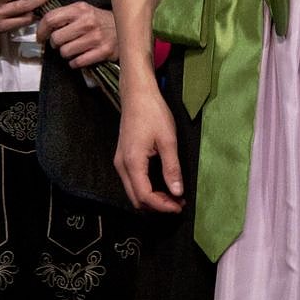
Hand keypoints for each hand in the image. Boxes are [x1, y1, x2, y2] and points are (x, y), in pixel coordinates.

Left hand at [39, 3, 117, 67]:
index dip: (41, 30)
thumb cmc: (100, 21)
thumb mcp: (83, 11)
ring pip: (65, 52)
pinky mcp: (103, 51)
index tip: (41, 36)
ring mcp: (96, 37)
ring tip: (74, 49)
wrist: (125, 28)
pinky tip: (81, 56)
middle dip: (55, 43)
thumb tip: (42, 25)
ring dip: (66, 53)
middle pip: (56, 38)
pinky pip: (77, 62)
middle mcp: (88, 22)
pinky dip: (75, 62)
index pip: (51, 18)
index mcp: (80, 9)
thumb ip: (64, 15)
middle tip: (62, 43)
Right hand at [114, 86, 183, 213]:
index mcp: (132, 162)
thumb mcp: (168, 140)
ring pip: (132, 192)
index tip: (179, 206)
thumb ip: (172, 168)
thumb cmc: (152, 112)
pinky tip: (160, 184)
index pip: (145, 196)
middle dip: (157, 206)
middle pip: (136, 199)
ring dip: (151, 198)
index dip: (163, 206)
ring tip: (172, 196)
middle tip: (177, 204)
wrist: (136, 93)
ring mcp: (120, 161)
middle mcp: (121, 165)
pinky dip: (145, 188)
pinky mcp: (122, 157)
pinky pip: (132, 181)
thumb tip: (177, 192)